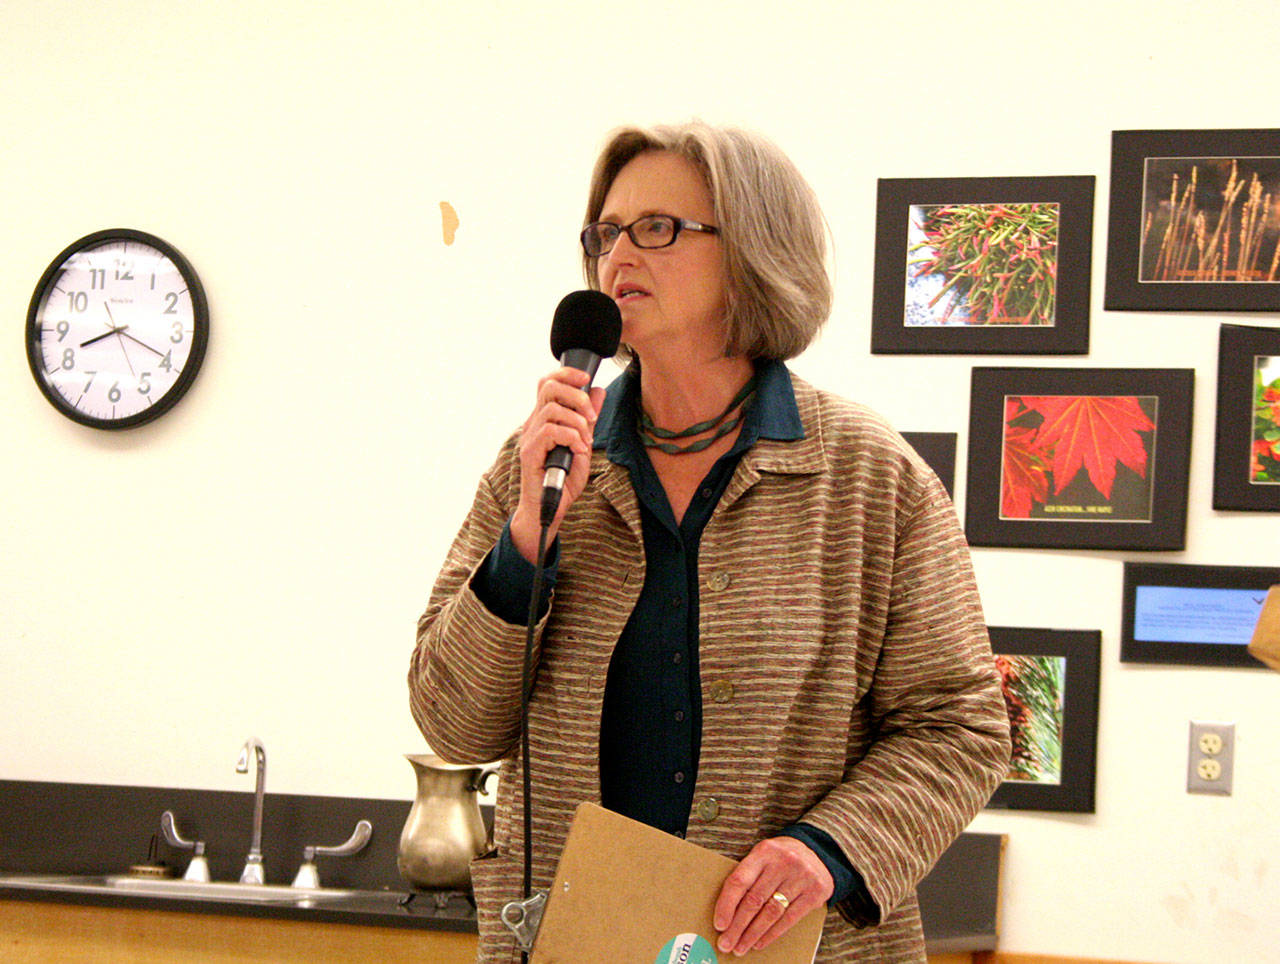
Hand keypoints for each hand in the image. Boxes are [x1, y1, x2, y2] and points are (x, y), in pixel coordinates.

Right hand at [509, 366, 605, 562]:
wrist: (549, 510)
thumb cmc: (563, 480)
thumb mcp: (583, 445)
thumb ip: (588, 420)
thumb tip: (598, 391)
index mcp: (545, 419)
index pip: (548, 382)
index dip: (566, 373)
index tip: (587, 377)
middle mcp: (534, 424)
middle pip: (548, 387)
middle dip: (576, 395)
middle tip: (591, 416)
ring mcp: (530, 437)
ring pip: (552, 409)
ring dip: (577, 422)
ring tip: (586, 441)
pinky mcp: (530, 452)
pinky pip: (551, 432)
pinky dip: (571, 438)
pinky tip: (579, 451)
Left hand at [713, 836, 832, 955]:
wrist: (818, 852)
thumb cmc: (781, 858)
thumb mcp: (763, 856)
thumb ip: (748, 876)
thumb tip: (725, 911)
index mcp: (764, 851)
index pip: (740, 880)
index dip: (727, 905)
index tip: (719, 925)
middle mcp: (783, 862)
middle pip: (754, 900)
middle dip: (738, 926)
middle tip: (726, 944)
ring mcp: (801, 877)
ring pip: (771, 912)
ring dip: (753, 934)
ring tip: (741, 947)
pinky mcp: (816, 892)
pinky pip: (790, 918)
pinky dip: (772, 933)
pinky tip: (760, 942)